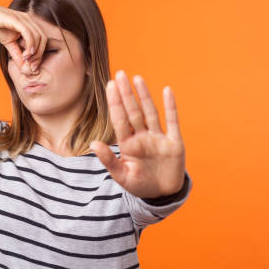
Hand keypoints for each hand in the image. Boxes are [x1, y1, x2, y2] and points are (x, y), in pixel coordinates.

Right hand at [0, 0, 45, 73]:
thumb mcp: (9, 45)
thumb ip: (18, 56)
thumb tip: (26, 70)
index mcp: (30, 25)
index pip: (42, 41)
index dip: (40, 55)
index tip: (33, 68)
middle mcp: (29, 20)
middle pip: (43, 39)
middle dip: (39, 55)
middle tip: (32, 67)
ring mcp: (23, 18)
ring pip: (38, 36)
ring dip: (34, 52)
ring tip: (26, 61)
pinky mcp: (16, 19)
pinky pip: (27, 32)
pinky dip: (29, 44)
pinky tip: (26, 55)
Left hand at [90, 70, 185, 198]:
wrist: (162, 195)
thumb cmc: (140, 185)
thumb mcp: (121, 176)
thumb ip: (109, 160)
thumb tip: (93, 144)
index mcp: (128, 144)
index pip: (119, 120)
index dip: (115, 103)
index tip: (109, 85)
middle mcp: (142, 137)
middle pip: (133, 111)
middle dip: (126, 94)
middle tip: (119, 74)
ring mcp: (158, 138)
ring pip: (150, 112)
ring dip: (144, 96)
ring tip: (137, 78)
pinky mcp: (174, 142)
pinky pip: (173, 121)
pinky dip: (171, 107)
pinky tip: (167, 91)